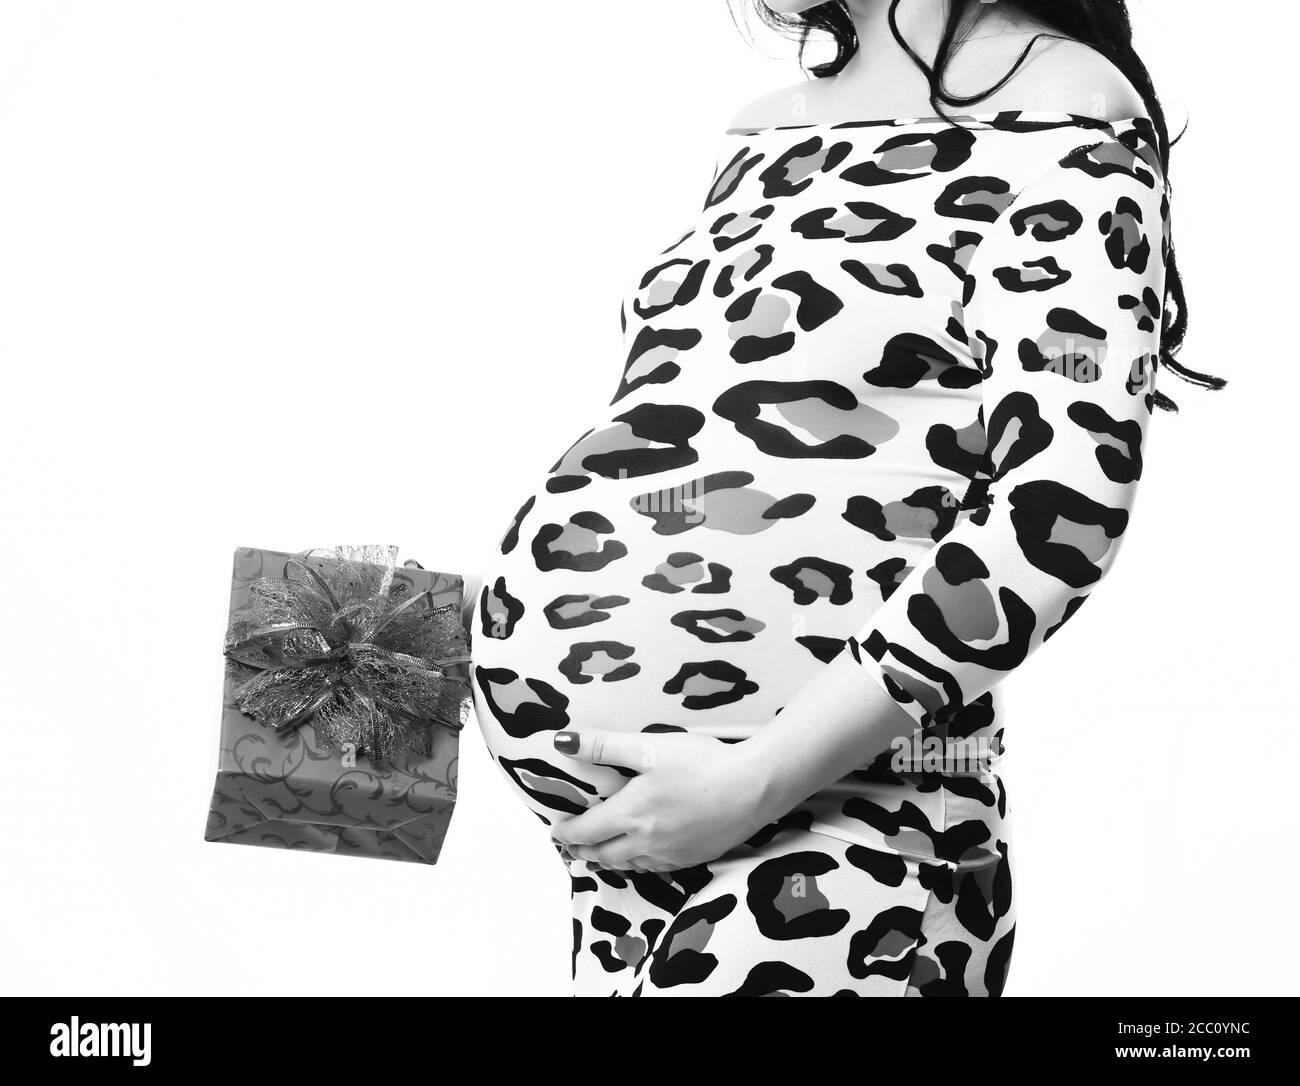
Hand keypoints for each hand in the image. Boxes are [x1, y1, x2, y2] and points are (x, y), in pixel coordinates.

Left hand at [548, 729, 776, 871]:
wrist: (753, 788)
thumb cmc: (701, 763)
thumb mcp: (648, 747)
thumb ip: (604, 746)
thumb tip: (563, 741)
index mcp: (630, 814)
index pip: (586, 831)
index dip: (566, 833)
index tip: (555, 832)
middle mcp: (646, 841)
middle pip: (604, 854)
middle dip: (583, 851)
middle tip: (571, 847)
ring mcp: (671, 853)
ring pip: (629, 865)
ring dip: (609, 860)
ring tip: (600, 854)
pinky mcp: (693, 857)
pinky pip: (655, 867)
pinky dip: (638, 864)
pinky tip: (641, 856)